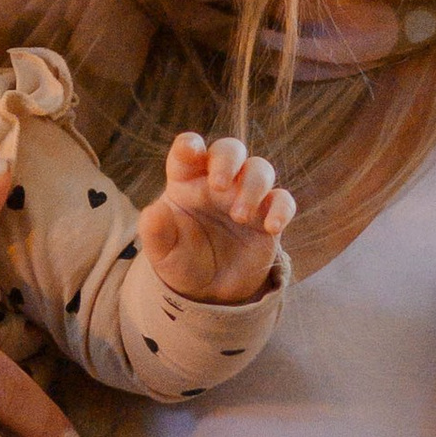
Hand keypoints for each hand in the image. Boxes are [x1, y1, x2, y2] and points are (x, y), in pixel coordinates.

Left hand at [138, 131, 295, 303]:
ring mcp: (245, 195)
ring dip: (253, 186)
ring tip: (240, 217)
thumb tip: (153, 212)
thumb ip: (155, 232)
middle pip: (229, 150)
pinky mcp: (268, 214)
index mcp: (186, 180)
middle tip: (219, 185)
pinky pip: (282, 201)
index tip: (191, 151)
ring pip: (259, 169)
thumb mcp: (162, 253)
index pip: (187, 151)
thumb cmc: (182, 260)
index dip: (190, 145)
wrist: (210, 290)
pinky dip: (281, 209)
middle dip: (228, 159)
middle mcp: (217, 181)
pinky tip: (271, 228)